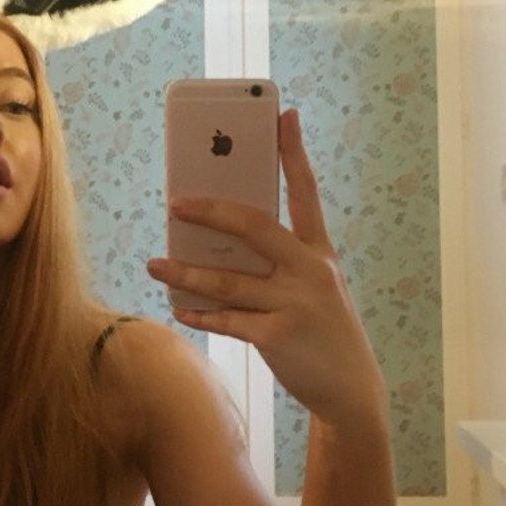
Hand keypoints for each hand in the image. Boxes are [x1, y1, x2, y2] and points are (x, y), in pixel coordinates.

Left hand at [147, 109, 386, 427]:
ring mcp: (294, 303)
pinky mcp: (277, 337)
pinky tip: (178, 308)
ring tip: (155, 263)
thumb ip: (277, 263)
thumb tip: (218, 244)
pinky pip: (227, 320)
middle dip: (211, 211)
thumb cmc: (323, 331)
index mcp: (319, 252)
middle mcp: (309, 271)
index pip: (305, 192)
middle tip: (175, 202)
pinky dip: (199, 314)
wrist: (351, 390)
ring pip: (227, 280)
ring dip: (184, 271)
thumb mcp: (314, 288)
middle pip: (254, 226)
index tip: (283, 114)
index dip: (293, 152)